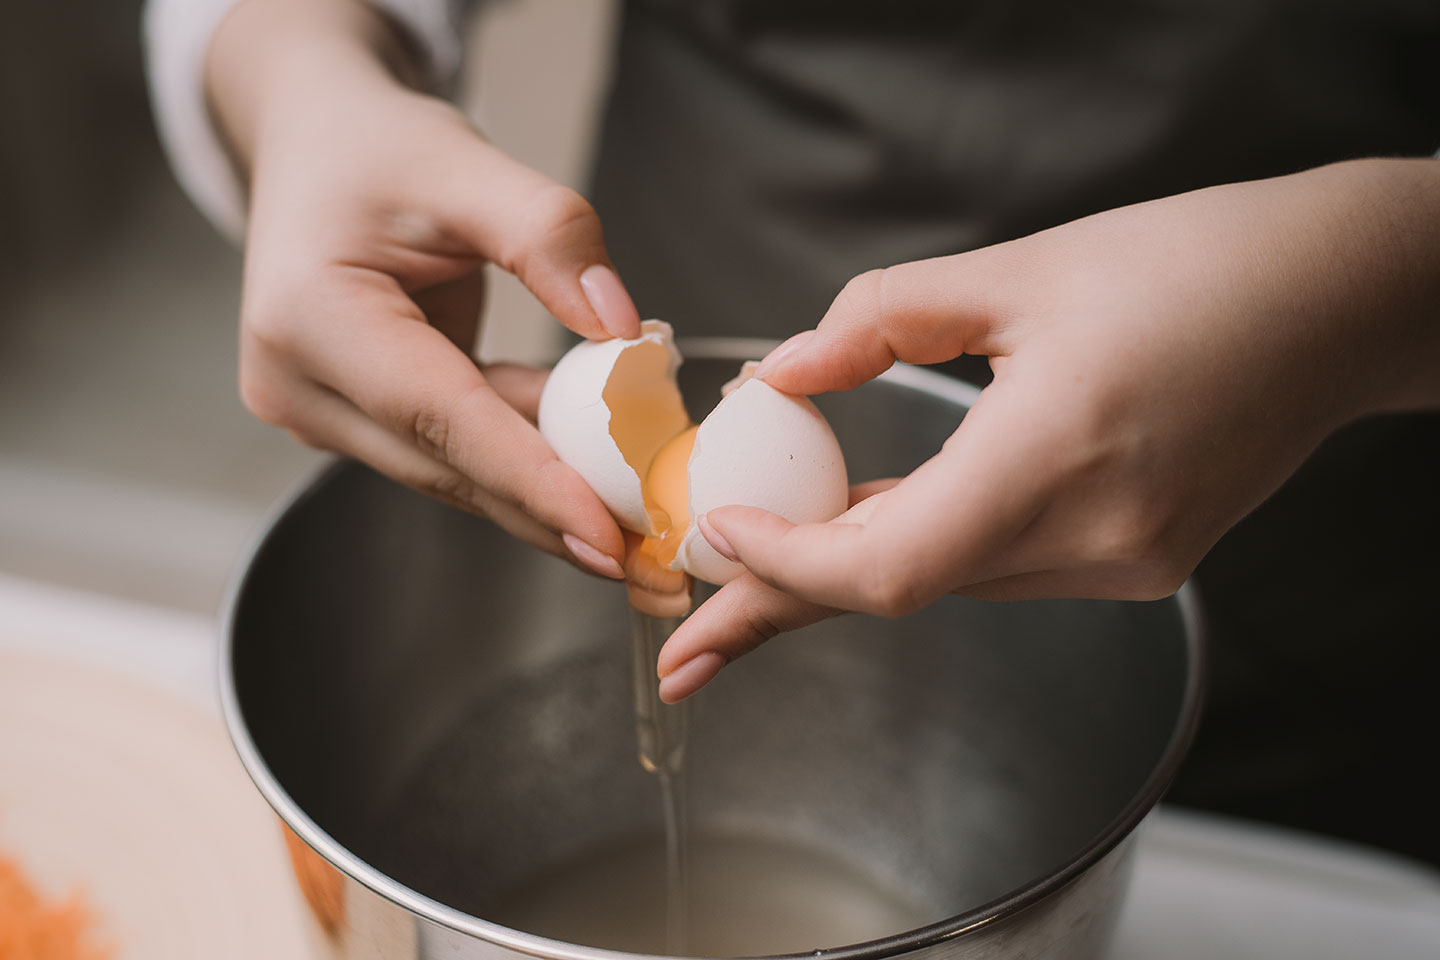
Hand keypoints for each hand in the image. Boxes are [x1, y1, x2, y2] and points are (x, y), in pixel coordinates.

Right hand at [207, 0, 638, 576]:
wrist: (313, 144)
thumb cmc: (377, 147)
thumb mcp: (466, 163)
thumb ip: (550, 235)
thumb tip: (626, 330)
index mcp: (309, 317)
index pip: (439, 417)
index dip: (529, 481)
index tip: (607, 537)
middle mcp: (300, 383)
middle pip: (451, 466)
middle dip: (557, 515)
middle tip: (653, 567)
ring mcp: (320, 409)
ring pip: (457, 469)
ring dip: (551, 494)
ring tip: (646, 530)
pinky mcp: (353, 418)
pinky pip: (455, 448)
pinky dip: (527, 453)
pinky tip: (601, 466)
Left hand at [657, 158, 1439, 701]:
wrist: (1337, 303)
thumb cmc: (1194, 264)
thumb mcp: (1019, 270)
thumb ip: (879, 322)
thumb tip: (780, 378)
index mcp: (1059, 452)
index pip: (891, 564)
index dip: (786, 569)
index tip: (709, 543)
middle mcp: (1095, 536)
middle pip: (903, 594)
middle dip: (784, 609)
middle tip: (684, 650)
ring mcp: (1124, 562)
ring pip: (948, 584)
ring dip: (848, 573)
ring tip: (748, 569)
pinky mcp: (1139, 560)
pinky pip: (998, 568)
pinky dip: (922, 550)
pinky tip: (862, 529)